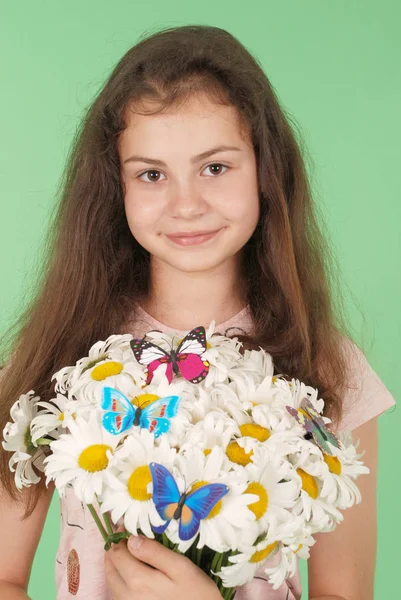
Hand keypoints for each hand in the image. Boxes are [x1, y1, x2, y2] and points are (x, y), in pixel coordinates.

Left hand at [104, 534, 221, 599]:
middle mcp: (128, 596)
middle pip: (111, 568)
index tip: (125, 526)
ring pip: (112, 583)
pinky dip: (118, 581)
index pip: (118, 553)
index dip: (119, 536)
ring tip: (121, 552)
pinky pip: (118, 596)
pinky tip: (127, 574)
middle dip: (113, 549)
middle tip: (121, 536)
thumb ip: (154, 553)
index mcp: (139, 581)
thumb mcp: (180, 567)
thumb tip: (131, 539)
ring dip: (113, 566)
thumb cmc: (196, 592)